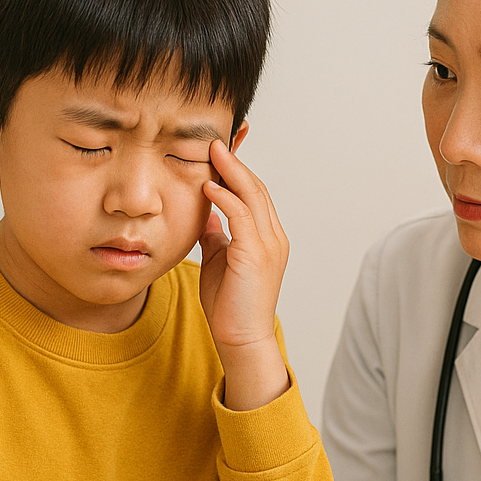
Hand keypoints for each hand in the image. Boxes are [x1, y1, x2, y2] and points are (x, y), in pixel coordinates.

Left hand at [198, 139, 288, 410]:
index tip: (219, 149)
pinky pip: (243, 217)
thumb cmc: (229, 306)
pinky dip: (226, 198)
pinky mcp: (256, 256)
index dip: (238, 170)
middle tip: (213, 140)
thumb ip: (216, 235)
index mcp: (267, 238)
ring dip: (231, 171)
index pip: (255, 193)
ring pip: (253, 196)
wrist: (240, 340)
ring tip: (211, 151)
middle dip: (235, 162)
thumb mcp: (218, 260)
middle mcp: (274, 237)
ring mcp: (268, 246)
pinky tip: (208, 186)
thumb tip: (206, 213)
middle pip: (256, 188)